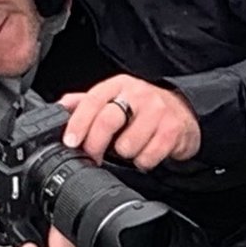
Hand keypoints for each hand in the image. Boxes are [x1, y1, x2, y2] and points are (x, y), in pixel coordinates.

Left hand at [59, 74, 200, 170]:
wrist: (184, 112)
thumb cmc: (144, 108)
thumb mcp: (115, 98)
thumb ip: (87, 102)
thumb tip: (61, 106)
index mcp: (119, 85)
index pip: (93, 101)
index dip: (78, 123)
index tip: (70, 141)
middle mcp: (139, 94)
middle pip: (108, 120)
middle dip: (95, 144)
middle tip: (93, 156)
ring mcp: (157, 111)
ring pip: (127, 145)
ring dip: (125, 154)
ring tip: (131, 148)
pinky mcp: (172, 130)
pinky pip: (147, 156)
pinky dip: (143, 161)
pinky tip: (146, 152)